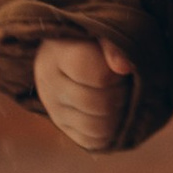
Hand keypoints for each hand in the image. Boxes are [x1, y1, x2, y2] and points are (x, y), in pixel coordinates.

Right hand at [34, 36, 134, 152]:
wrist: (72, 48)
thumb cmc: (93, 37)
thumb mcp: (102, 31)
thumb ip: (114, 43)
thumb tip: (124, 67)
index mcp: (58, 54)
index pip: (101, 77)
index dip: (118, 73)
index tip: (117, 64)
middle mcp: (49, 84)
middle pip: (102, 105)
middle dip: (121, 94)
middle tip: (121, 81)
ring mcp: (54, 109)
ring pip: (99, 128)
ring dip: (118, 113)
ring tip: (116, 93)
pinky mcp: (63, 127)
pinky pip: (95, 141)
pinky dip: (110, 130)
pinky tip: (109, 110)